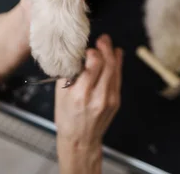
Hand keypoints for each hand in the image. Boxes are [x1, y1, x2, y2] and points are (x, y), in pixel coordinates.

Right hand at [56, 35, 122, 173]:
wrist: (81, 141)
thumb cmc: (67, 118)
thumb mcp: (61, 96)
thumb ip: (69, 74)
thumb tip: (76, 54)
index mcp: (81, 94)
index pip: (93, 64)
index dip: (92, 52)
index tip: (87, 49)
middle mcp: (97, 96)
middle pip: (107, 64)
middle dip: (105, 48)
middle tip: (102, 38)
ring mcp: (109, 99)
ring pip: (115, 69)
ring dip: (112, 53)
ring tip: (107, 43)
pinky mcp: (116, 101)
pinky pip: (118, 77)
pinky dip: (117, 64)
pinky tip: (116, 55)